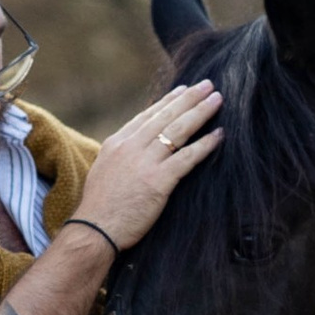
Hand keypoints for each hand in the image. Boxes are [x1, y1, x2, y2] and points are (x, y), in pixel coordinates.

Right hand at [72, 79, 222, 255]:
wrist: (94, 230)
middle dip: (189, 98)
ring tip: (217, 100)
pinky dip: (205, 144)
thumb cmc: (99, 208)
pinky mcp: (159, 181)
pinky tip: (219, 135)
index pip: (147, 115)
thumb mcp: (105, 170)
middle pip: (165, 116)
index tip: (184, 90)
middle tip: (208, 85)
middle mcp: (131, 147)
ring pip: (178, 130)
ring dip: (200, 113)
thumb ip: (122, 156)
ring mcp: (145, 163)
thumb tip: (137, 149)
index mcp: (117, 143)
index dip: (168, 101)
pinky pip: (188, 157)